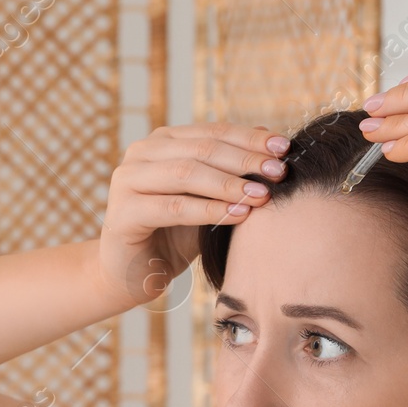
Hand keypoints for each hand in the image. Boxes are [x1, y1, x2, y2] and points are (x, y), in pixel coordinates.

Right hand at [96, 122, 288, 307]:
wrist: (134, 274)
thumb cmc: (173, 235)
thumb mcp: (208, 198)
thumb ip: (229, 169)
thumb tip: (269, 136)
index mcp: (161, 142)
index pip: (211, 132)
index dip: (248, 139)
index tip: (284, 148)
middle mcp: (140, 154)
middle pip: (201, 149)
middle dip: (244, 160)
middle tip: (278, 172)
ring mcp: (127, 181)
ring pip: (186, 174)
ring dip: (228, 184)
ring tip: (261, 195)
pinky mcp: (123, 213)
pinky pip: (174, 207)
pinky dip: (209, 210)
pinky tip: (238, 215)